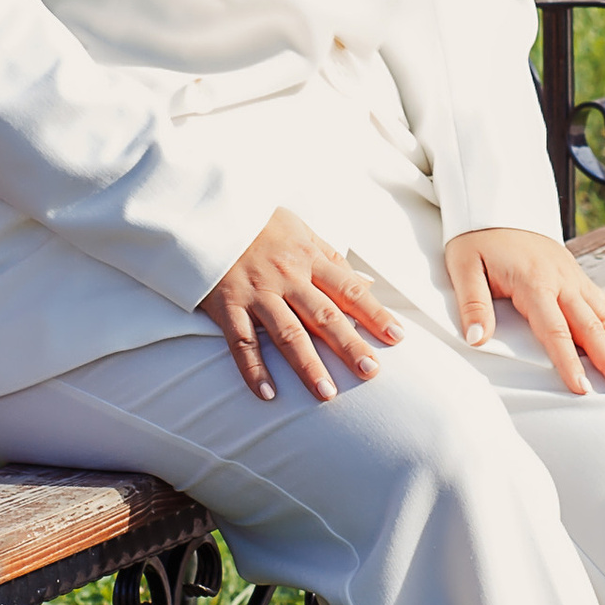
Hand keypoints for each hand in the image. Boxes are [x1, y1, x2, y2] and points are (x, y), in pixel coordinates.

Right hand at [201, 207, 402, 406]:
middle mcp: (285, 276)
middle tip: (370, 371)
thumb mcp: (301, 231)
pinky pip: (241, 342)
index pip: (348, 289)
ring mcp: (255, 292)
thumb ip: (333, 260)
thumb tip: (366, 284)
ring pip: (286, 333)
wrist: (207, 210)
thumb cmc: (259, 223)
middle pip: (323, 315)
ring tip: (326, 393)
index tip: (397, 337)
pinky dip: (253, 369)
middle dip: (348, 345)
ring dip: (307, 365)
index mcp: (307, 257)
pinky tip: (268, 394)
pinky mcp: (226, 305)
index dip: (374, 313)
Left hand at [442, 229, 604, 397]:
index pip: (555, 330)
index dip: (569, 361)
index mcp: (534, 281)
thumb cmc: (478, 237)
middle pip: (592, 327)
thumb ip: (473, 304)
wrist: (495, 205)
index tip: (582, 388)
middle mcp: (562, 280)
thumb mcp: (463, 266)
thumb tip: (477, 339)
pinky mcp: (576, 276)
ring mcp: (573, 277)